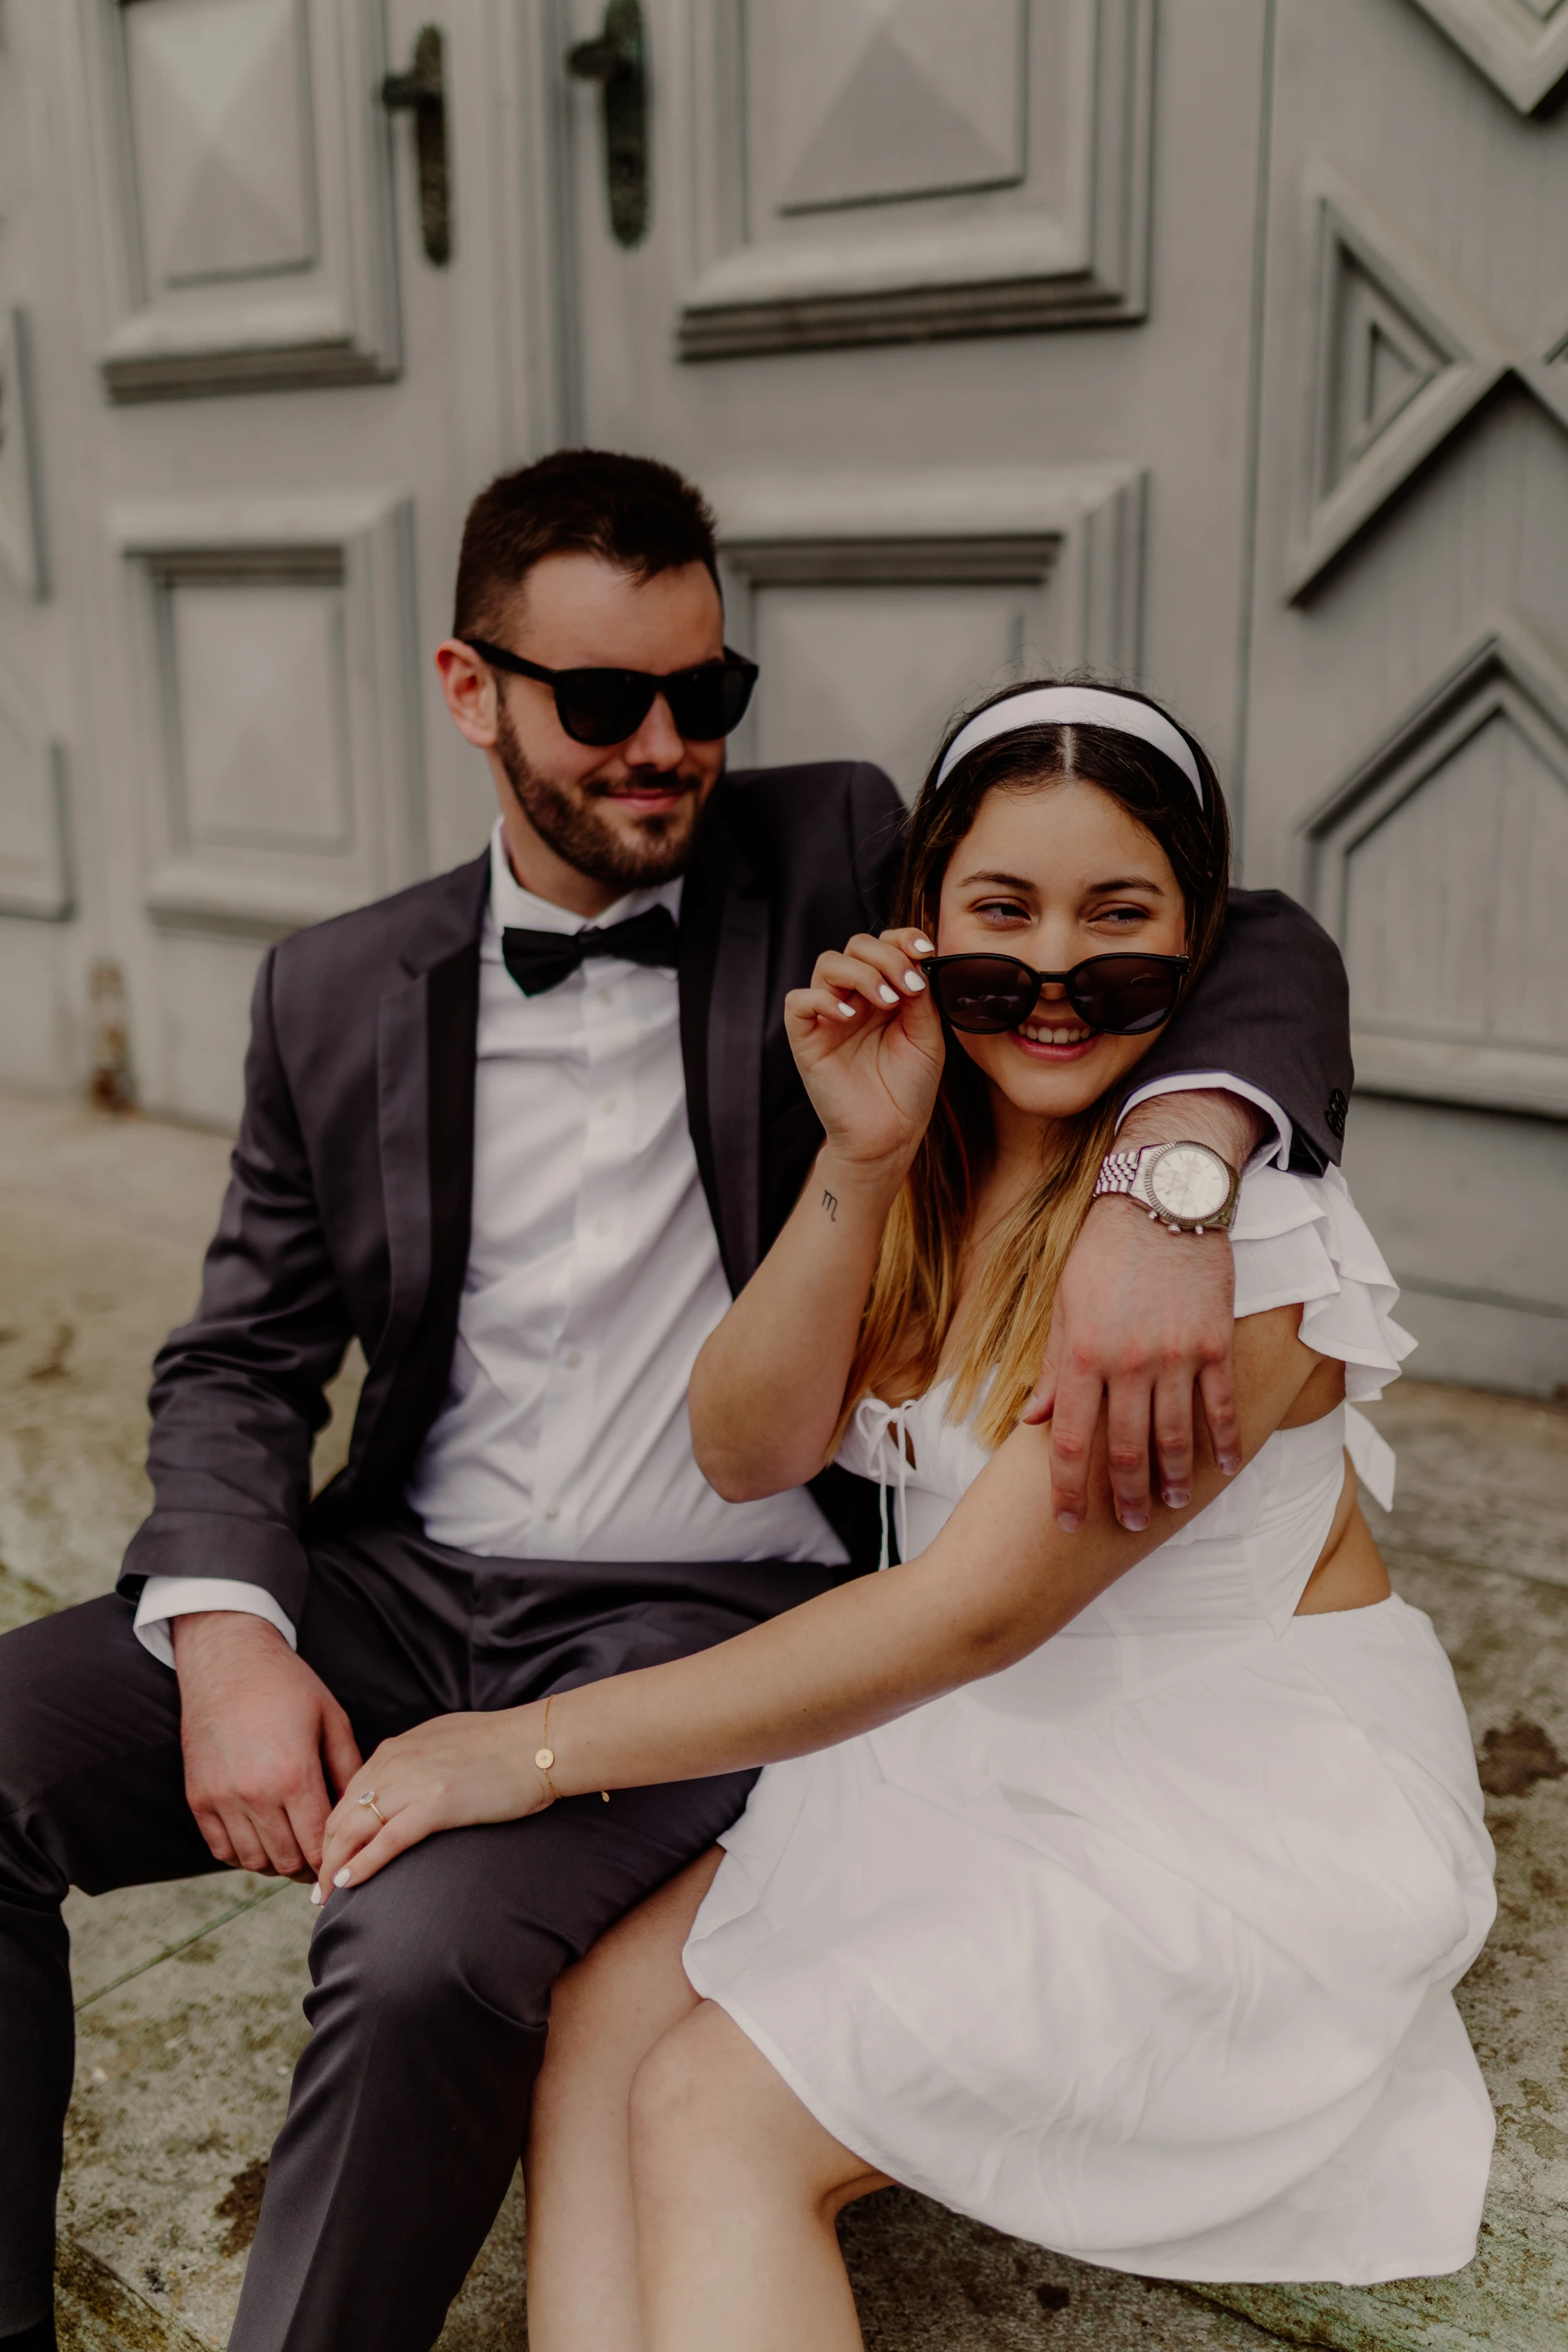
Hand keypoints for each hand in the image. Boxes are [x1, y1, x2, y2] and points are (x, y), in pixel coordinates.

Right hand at [175, 1612, 361, 1880]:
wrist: (227, 1660)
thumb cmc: (287, 1685)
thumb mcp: (332, 1720)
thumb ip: (349, 1771)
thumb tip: (363, 1812)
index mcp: (294, 1774)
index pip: (319, 1844)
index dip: (335, 1860)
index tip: (346, 1860)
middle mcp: (254, 1793)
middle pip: (287, 1860)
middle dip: (310, 1867)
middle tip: (324, 1861)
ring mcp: (221, 1797)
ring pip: (254, 1860)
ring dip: (277, 1864)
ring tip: (295, 1851)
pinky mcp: (198, 1797)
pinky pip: (222, 1849)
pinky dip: (244, 1854)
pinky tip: (263, 1840)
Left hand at [314, 1707, 551, 1901]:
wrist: (539, 1745)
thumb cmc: (503, 1746)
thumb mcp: (444, 1741)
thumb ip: (415, 1760)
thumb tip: (403, 1784)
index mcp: (397, 1747)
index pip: (348, 1794)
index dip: (333, 1829)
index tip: (327, 1857)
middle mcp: (395, 1761)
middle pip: (342, 1814)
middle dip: (324, 1852)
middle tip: (317, 1885)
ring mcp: (413, 1783)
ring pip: (354, 1829)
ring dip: (333, 1865)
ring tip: (325, 1895)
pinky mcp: (435, 1805)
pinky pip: (385, 1840)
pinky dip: (361, 1864)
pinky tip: (346, 1884)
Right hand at [784, 928, 943, 1171]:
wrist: (890, 1135)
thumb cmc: (909, 1088)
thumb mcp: (927, 1035)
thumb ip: (921, 996)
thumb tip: (917, 961)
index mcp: (884, 992)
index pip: (884, 945)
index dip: (902, 938)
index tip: (926, 951)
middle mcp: (854, 997)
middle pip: (856, 946)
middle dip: (886, 957)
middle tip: (908, 988)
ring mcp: (828, 1015)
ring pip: (828, 963)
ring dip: (861, 973)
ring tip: (887, 1002)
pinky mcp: (805, 1037)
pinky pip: (799, 1001)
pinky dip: (823, 1000)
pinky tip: (850, 1017)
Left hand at [1022, 1196, 1242, 1530]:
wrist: (1160, 1201)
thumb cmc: (1103, 1252)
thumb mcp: (1063, 1307)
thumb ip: (1053, 1369)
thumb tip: (1034, 1420)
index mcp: (1083, 1356)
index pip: (1071, 1441)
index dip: (1068, 1489)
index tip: (1068, 1522)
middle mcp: (1129, 1363)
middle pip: (1126, 1450)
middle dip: (1126, 1497)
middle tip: (1131, 1525)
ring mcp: (1176, 1356)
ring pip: (1176, 1436)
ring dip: (1175, 1479)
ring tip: (1173, 1504)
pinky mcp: (1215, 1343)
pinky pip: (1221, 1404)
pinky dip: (1226, 1440)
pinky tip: (1226, 1466)